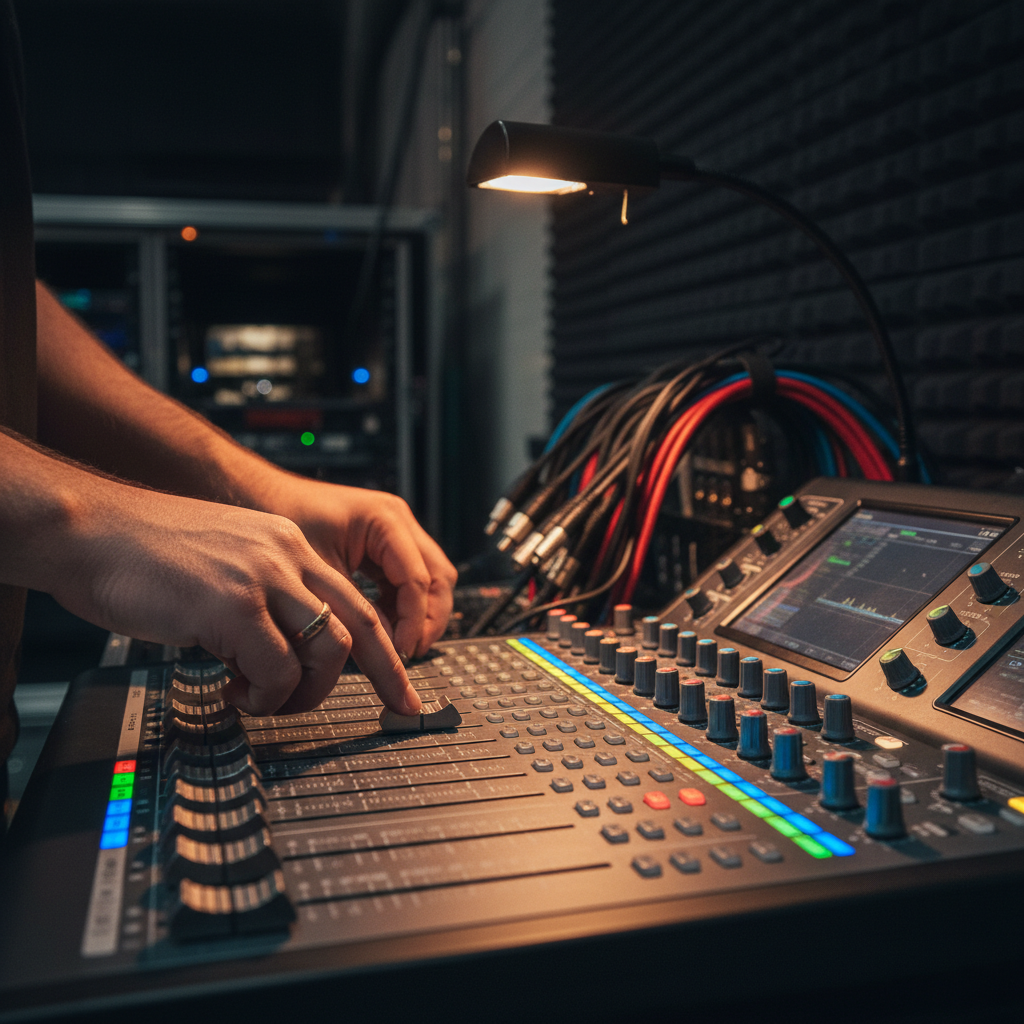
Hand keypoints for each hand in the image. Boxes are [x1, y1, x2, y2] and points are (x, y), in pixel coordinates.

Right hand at [50, 482, 422, 716]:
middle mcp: (284, 555)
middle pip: (362, 623)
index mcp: (286, 544)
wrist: (88, 528)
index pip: (355, 598)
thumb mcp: (225, 560)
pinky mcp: (230, 605)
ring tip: (269, 699)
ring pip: (329, 649)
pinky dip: (265, 694)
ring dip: (305, 691)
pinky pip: (277, 668)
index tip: (401, 681)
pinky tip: (235, 692)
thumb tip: (282, 650)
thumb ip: (261, 595)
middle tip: (398, 708)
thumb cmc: (142, 552)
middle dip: (388, 674)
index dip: (385, 646)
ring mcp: (260, 578)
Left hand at [261, 475, 457, 659]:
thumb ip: (355, 611)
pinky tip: (383, 626)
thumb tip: (383, 650)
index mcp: (385, 520)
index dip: (413, 621)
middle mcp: (397, 521)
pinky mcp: (383, 544)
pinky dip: (402, 605)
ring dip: (418, 613)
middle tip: (409, 652)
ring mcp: (394, 531)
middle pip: (438, 577)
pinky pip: (408, 578)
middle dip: (428, 619)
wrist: (259, 496)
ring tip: (397, 644)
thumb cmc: (281, 518)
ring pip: (430, 579)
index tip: (399, 651)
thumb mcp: (319, 573)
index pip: (417, 580)